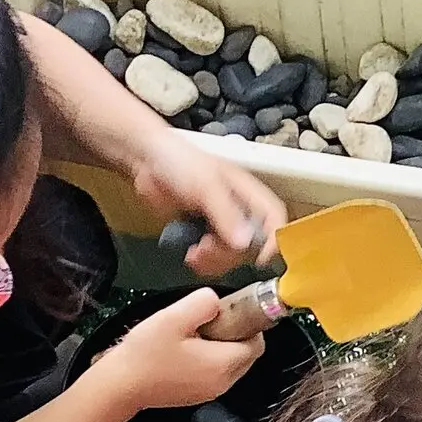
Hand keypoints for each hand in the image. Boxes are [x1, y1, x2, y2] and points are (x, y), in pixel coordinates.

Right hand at [96, 288, 263, 411]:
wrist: (120, 386)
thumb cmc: (147, 352)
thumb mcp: (175, 316)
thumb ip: (204, 303)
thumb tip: (216, 302)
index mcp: (224, 364)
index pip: (257, 342)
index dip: (248, 324)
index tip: (226, 312)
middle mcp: (224, 382)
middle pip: (246, 355)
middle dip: (235, 335)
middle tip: (207, 321)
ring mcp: (211, 392)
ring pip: (231, 364)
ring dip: (221, 347)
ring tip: (192, 335)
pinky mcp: (197, 396)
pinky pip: (215, 374)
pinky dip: (209, 360)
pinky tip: (184, 350)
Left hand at [135, 130, 286, 275]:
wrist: (146, 160)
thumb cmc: (178, 159)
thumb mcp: (205, 185)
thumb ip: (225, 214)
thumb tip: (244, 242)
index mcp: (248, 192)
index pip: (275, 218)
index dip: (274, 238)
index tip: (260, 256)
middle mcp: (239, 209)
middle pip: (253, 244)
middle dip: (231, 253)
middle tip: (209, 248)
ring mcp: (221, 223)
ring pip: (233, 255)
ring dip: (215, 260)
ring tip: (196, 252)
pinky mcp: (204, 233)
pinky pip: (213, 257)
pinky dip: (203, 262)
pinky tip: (191, 255)